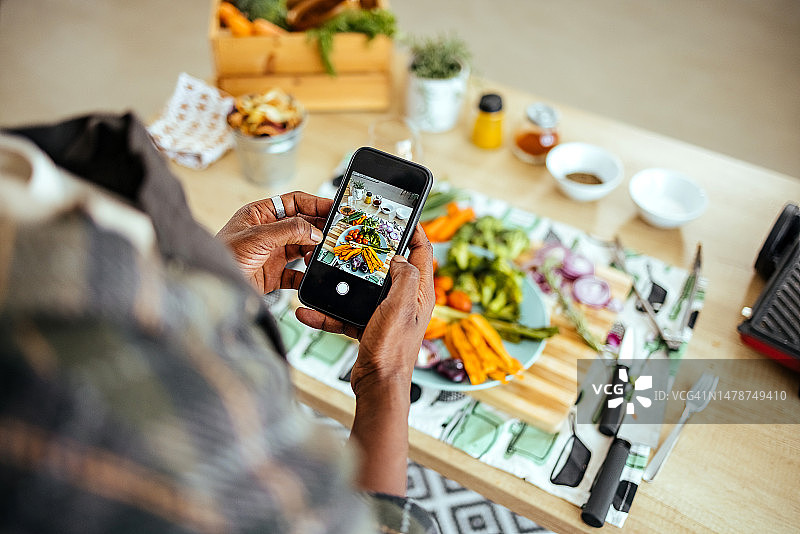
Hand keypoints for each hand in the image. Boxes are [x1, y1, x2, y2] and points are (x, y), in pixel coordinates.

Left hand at [217, 192, 332, 293]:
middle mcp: (267, 232)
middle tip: (335, 233)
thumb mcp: (258, 237)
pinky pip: (296, 273)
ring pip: (302, 248)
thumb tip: (314, 229)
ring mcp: (271, 253)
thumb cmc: (223, 256)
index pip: (294, 202)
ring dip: (314, 252)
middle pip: (301, 225)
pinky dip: (306, 274)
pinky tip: (312, 274)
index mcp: (260, 214)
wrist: (213, 287)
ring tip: (323, 254)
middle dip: (318, 229)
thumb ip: (289, 230)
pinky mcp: (273, 274)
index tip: (334, 207)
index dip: (315, 204)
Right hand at [295, 226, 433, 495]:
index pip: (423, 253)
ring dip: (342, 284)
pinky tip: (307, 312)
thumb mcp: (400, 305)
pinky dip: (328, 313)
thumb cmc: (392, 348)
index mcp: (419, 292)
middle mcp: (405, 302)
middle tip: (356, 236)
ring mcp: (386, 315)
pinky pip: (346, 314)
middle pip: (391, 267)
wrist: (377, 386)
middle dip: (372, 252)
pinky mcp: (368, 328)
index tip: (403, 217)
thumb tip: (398, 257)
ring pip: (363, 290)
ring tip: (324, 271)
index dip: (416, 231)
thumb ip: (403, 277)